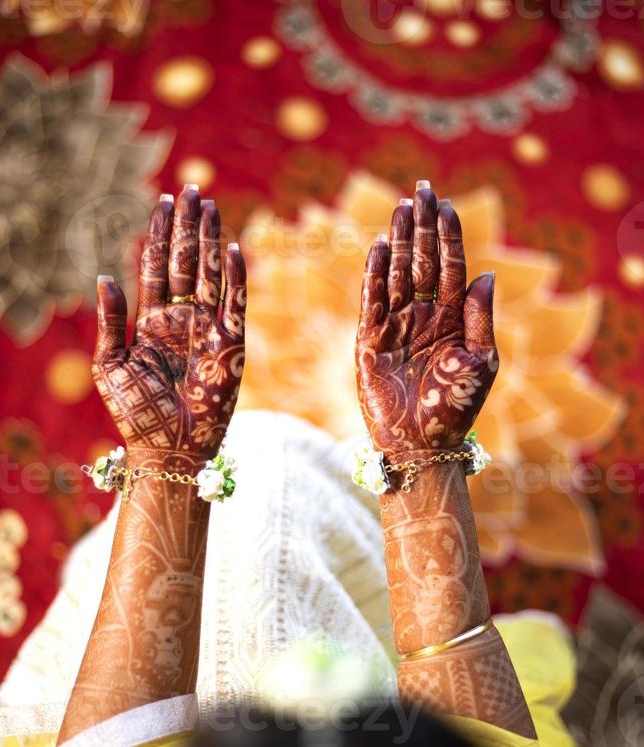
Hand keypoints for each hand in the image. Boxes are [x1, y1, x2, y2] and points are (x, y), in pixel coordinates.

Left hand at [93, 188, 245, 456]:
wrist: (169, 448)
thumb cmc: (136, 414)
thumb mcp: (110, 365)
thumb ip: (111, 321)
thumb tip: (105, 276)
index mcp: (151, 323)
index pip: (158, 269)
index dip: (160, 236)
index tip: (164, 201)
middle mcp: (181, 321)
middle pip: (186, 264)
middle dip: (188, 227)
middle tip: (192, 190)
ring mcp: (208, 331)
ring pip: (211, 276)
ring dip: (209, 241)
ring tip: (210, 206)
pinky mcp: (232, 347)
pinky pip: (237, 305)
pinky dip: (235, 278)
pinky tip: (232, 249)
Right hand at [355, 186, 497, 455]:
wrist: (422, 445)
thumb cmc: (456, 409)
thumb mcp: (481, 361)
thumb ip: (480, 318)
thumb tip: (486, 274)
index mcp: (452, 321)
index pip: (449, 267)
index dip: (447, 235)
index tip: (444, 204)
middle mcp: (423, 318)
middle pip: (421, 261)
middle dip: (421, 226)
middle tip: (419, 190)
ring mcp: (395, 328)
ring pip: (396, 274)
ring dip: (398, 241)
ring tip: (400, 207)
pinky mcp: (370, 342)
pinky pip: (372, 301)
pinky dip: (374, 274)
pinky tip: (378, 247)